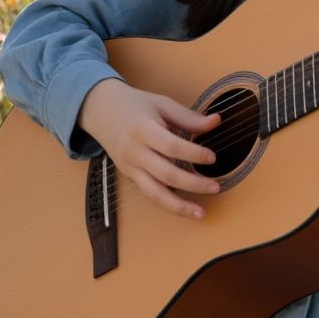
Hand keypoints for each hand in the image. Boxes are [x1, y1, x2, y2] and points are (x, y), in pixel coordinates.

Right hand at [77, 78, 221, 218]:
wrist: (101, 111)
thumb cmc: (136, 105)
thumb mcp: (162, 104)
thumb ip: (189, 117)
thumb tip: (217, 121)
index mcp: (143, 130)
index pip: (171, 147)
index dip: (193, 154)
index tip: (212, 158)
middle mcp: (134, 152)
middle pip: (166, 174)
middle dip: (193, 184)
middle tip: (216, 187)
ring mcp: (130, 168)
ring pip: (154, 194)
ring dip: (179, 207)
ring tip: (201, 213)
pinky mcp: (129, 177)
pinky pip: (149, 194)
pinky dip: (167, 203)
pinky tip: (185, 208)